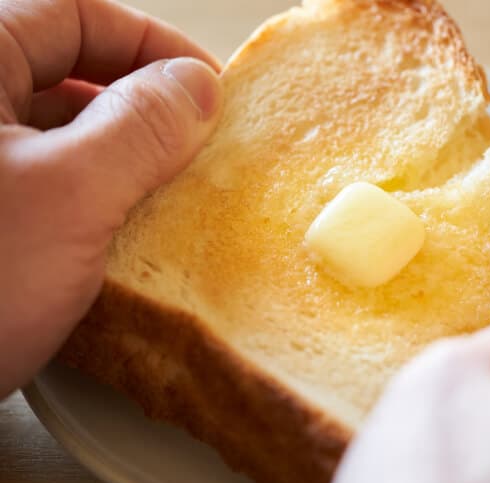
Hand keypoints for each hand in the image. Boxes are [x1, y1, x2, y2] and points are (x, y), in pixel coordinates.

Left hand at [0, 0, 222, 395]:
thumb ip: (141, 127)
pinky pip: (45, 178)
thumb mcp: (69, 196)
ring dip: (123, 151)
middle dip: (144, 101)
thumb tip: (198, 85)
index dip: (156, 44)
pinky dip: (93, 190)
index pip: (76, 15)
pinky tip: (126, 223)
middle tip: (200, 141)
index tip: (211, 86)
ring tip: (174, 186)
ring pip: (58, 128)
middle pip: (68, 69)